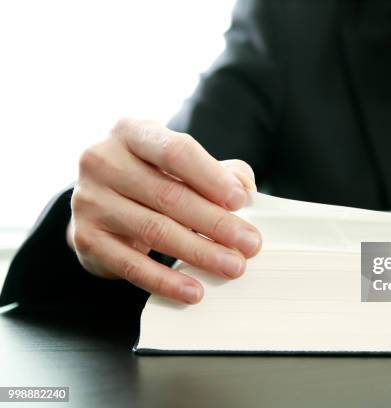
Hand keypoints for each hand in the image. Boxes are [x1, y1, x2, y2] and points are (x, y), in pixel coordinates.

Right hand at [67, 118, 261, 303]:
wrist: (102, 201)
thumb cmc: (153, 178)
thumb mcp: (184, 164)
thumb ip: (220, 170)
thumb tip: (244, 189)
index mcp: (131, 133)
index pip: (176, 152)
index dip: (211, 178)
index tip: (241, 200)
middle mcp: (103, 161)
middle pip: (169, 196)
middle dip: (216, 223)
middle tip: (249, 244)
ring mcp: (90, 201)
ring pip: (155, 231)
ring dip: (200, 252)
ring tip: (232, 266)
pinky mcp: (85, 238)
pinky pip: (132, 266)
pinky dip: (166, 281)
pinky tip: (193, 290)